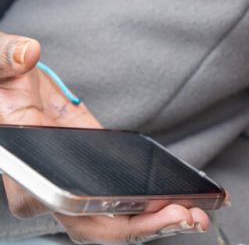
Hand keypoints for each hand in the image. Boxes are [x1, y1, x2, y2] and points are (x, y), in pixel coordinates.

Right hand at [0, 33, 208, 242]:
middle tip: (188, 216)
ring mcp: (75, 184)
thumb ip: (5, 59)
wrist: (8, 84)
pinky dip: (151, 200)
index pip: (67, 208)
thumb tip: (26, 54)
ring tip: (196, 213)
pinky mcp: (95, 168)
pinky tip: (182, 196)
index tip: (145, 210)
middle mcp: (49, 191)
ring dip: (154, 218)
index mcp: (25, 173)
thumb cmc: (0, 82)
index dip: (107, 217)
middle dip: (144, 225)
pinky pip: (123, 193)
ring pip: (114, 215)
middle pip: (98, 223)